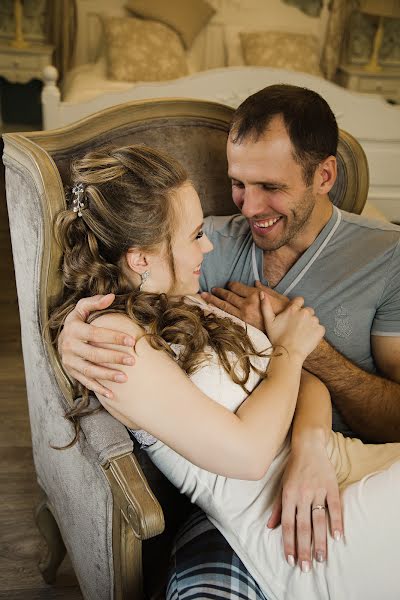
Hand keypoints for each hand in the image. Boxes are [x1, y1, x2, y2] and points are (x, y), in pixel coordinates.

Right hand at [58, 293, 134, 397]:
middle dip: (114, 358)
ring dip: (107, 375)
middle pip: (94, 354)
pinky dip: (99, 389)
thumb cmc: (78, 321)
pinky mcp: (72, 372)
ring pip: (90, 370)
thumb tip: (112, 296)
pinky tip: (113, 395)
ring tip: (125, 378)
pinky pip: (86, 382)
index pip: (95, 334)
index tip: (132, 341)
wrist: (61, 338)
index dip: (113, 337)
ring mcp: (69, 361)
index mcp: (73, 329)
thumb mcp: (82, 308)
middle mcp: (68, 346)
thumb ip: (95, 302)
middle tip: (132, 360)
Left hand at [200, 281, 289, 330]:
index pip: (237, 287)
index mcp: (255, 294)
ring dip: (213, 300)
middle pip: (228, 295)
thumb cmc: (284, 312)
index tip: (228, 285)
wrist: (285, 329)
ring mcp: (243, 314)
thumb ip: (265, 289)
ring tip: (204, 296)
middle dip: (219, 292)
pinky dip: (217, 311)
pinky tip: (210, 309)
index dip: (231, 285)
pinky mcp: (242, 324)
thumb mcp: (277, 297)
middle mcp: (247, 303)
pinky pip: (227, 316)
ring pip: (224, 305)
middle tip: (211, 289)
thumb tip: (255, 283)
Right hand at [260, 293, 324, 359]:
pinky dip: (316, 332)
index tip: (294, 314)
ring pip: (314, 319)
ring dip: (310, 324)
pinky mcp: (320, 330)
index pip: (300, 300)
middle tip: (297, 327)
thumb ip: (266, 306)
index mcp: (293, 309)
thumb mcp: (268, 322)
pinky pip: (320, 328)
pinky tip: (308, 338)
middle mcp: (305, 312)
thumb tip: (261, 293)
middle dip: (304, 317)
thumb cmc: (277, 338)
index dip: (298, 306)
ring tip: (302, 334)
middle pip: (308, 310)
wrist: (288, 354)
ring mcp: (314, 321)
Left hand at [267, 443, 342, 570]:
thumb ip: (277, 507)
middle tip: (306, 568)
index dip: (288, 543)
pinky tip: (338, 537)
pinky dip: (337, 522)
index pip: (287, 524)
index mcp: (288, 495)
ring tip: (321, 559)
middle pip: (302, 526)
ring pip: (318, 520)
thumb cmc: (293, 468)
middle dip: (304, 548)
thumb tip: (270, 527)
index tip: (291, 560)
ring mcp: (317, 490)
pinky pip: (334, 507)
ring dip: (320, 541)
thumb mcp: (282, 485)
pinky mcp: (331, 486)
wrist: (309, 446)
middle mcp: (302, 494)